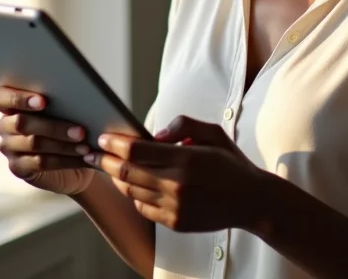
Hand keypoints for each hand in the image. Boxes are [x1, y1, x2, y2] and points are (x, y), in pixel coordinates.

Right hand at [0, 87, 94, 195]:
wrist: (76, 155)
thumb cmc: (69, 121)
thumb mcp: (63, 106)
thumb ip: (58, 98)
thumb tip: (74, 90)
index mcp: (10, 103)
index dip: (18, 98)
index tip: (43, 101)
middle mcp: (5, 124)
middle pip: (21, 123)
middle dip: (53, 126)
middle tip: (80, 130)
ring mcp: (9, 147)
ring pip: (33, 143)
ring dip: (63, 144)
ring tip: (84, 145)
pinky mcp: (18, 167)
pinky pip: (40, 163)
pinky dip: (64, 159)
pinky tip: (81, 157)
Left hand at [86, 115, 263, 232]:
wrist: (251, 201)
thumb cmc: (230, 162)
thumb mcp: (213, 132)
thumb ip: (183, 126)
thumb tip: (156, 134)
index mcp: (185, 159)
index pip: (137, 150)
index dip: (115, 143)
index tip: (103, 137)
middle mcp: (176, 185)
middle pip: (127, 171)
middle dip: (106, 160)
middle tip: (96, 152)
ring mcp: (174, 207)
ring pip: (131, 191)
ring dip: (117, 177)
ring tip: (112, 166)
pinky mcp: (175, 222)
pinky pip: (143, 208)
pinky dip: (135, 195)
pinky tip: (135, 184)